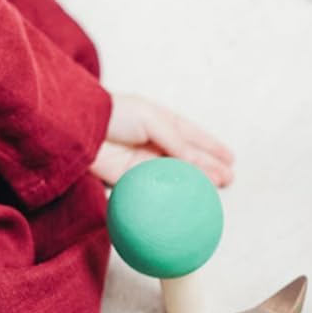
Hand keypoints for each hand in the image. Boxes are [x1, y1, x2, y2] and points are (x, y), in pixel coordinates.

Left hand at [90, 93, 233, 186]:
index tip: (229, 158)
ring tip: (219, 187)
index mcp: (160, 122)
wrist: (81, 128)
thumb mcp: (152, 120)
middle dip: (210, 168)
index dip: (211, 147)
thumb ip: (177, 141)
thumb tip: (199, 163)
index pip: (192, 136)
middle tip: (230, 179)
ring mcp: (144, 163)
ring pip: (178, 175)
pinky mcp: (133, 180)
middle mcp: (155, 142)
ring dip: (198, 181)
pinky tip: (190, 198)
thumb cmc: (114, 114)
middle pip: (189, 158)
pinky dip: (176, 194)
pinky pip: (160, 189)